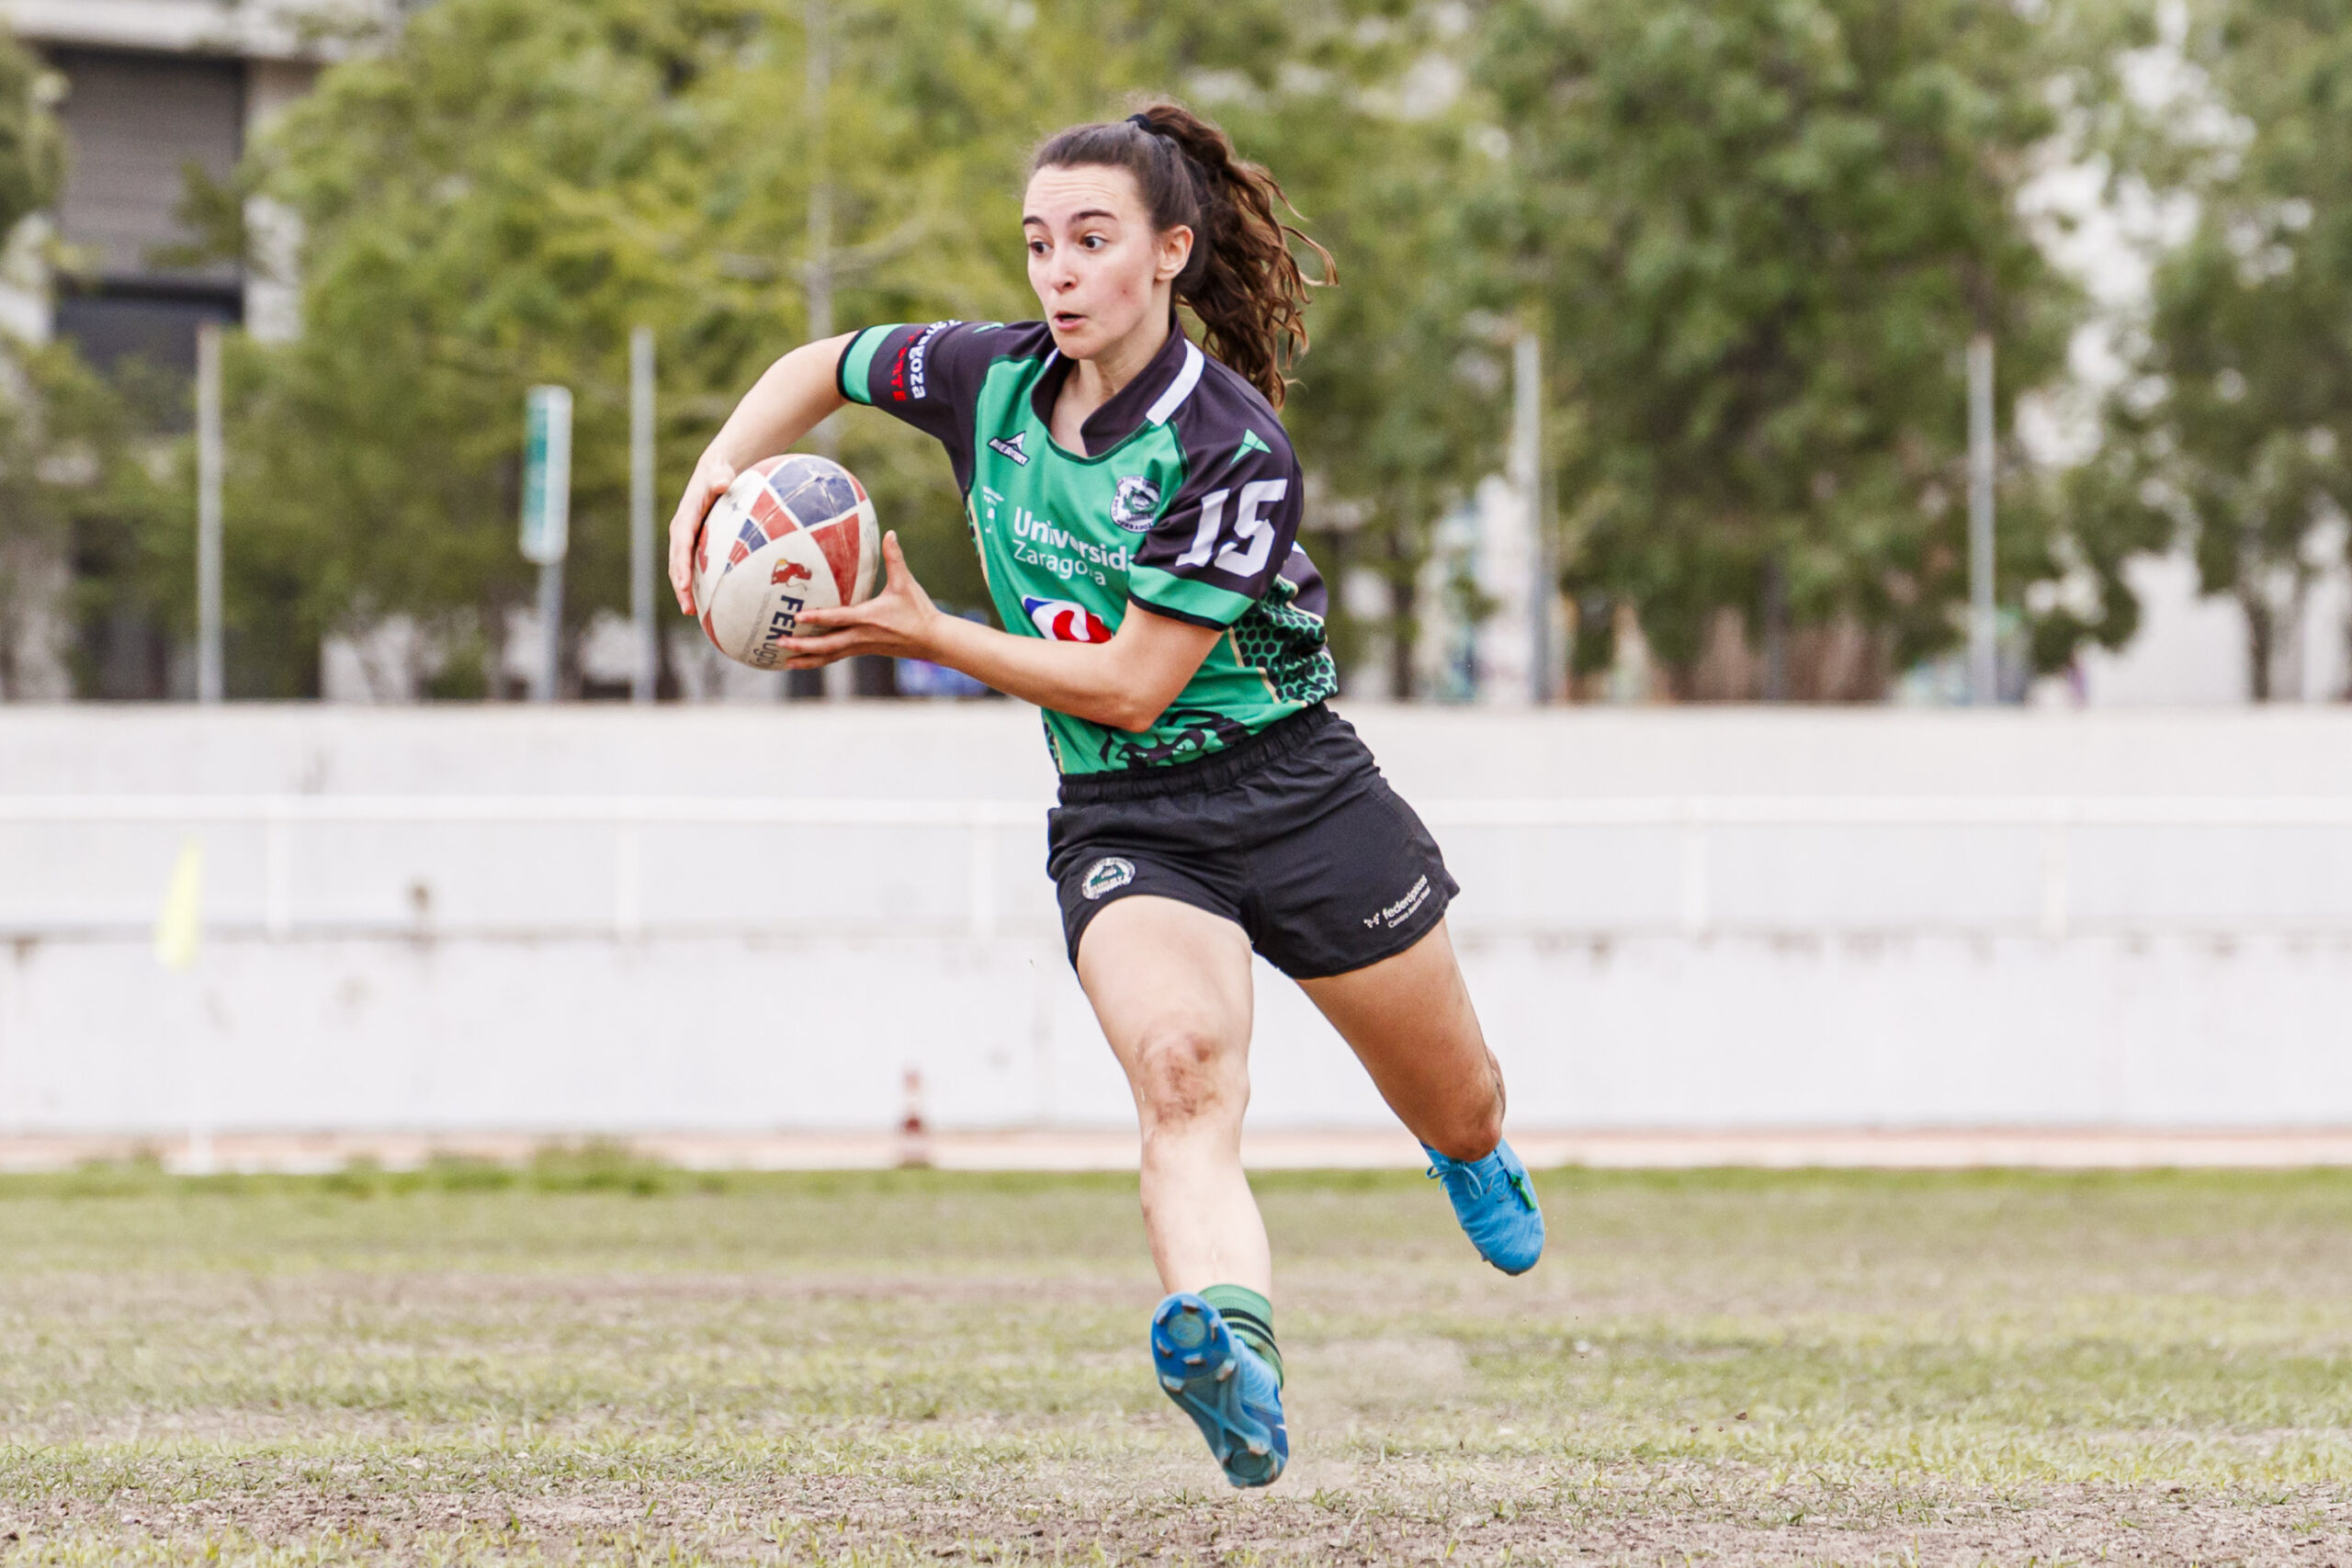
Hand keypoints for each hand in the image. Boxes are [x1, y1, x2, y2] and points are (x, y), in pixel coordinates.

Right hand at [667, 456, 737, 614]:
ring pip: (682, 568)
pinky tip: (709, 601)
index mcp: (685, 519)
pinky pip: (693, 567)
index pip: (681, 545)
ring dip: (685, 590)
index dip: (680, 566)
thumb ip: (719, 479)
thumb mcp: (718, 473)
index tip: (682, 584)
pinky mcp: (695, 545)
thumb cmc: (718, 474)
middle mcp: (682, 532)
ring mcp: (687, 540)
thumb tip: (721, 482)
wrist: (714, 474)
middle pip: (676, 563)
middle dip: (680, 587)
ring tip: (693, 612)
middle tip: (688, 609)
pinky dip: (696, 583)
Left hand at [776, 531, 940, 667]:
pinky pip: (836, 656)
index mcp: (869, 618)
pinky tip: (805, 660)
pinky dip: (819, 660)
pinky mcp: (864, 650)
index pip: (838, 619)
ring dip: (807, 659)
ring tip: (784, 661)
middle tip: (779, 642)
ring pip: (830, 656)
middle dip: (803, 646)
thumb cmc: (919, 610)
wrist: (933, 640)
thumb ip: (895, 558)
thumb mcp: (906, 583)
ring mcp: (862, 646)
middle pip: (827, 645)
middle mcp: (862, 636)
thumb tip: (890, 532)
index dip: (817, 618)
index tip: (796, 617)